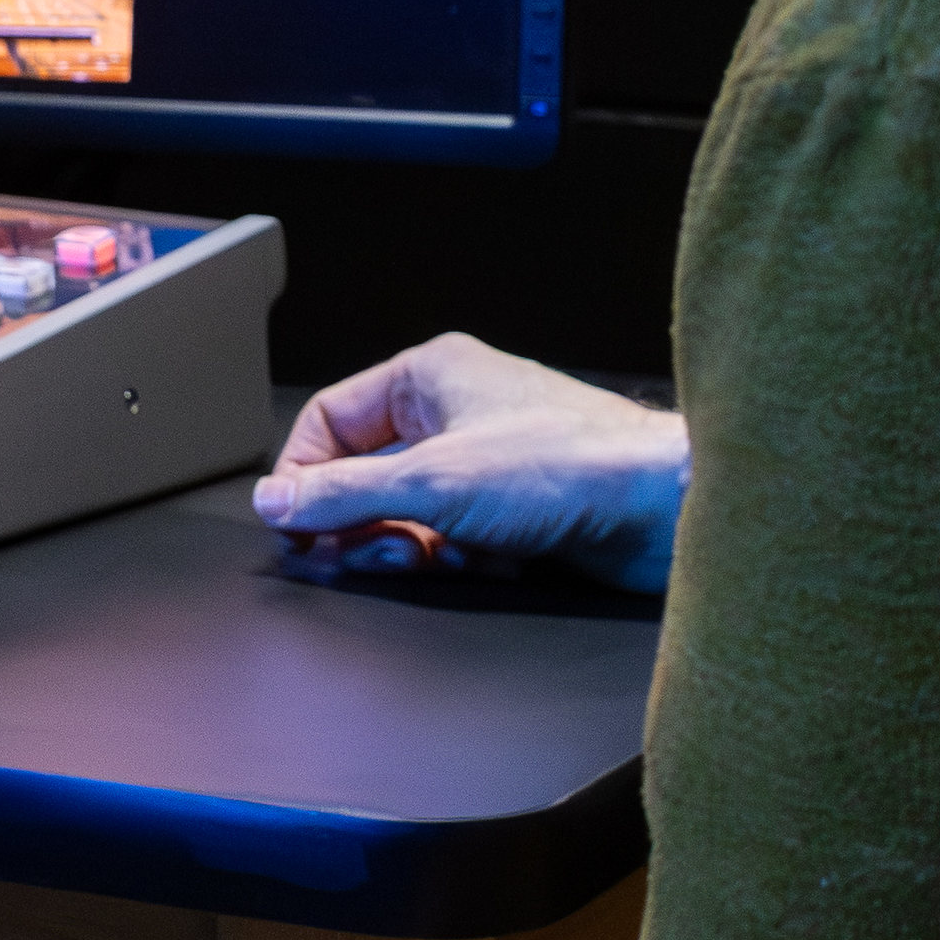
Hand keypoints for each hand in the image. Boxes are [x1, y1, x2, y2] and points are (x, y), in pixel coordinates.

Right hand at [254, 334, 689, 589]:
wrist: (663, 507)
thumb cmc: (570, 466)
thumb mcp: (432, 484)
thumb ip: (342, 494)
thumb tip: (276, 501)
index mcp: (430, 377)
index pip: (331, 418)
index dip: (304, 473)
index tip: (292, 524)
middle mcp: (456, 413)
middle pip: (365, 471)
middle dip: (357, 519)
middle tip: (350, 555)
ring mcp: (486, 464)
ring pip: (407, 511)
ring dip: (404, 543)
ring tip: (420, 557)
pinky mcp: (515, 511)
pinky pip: (451, 538)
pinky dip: (449, 556)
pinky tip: (470, 561)